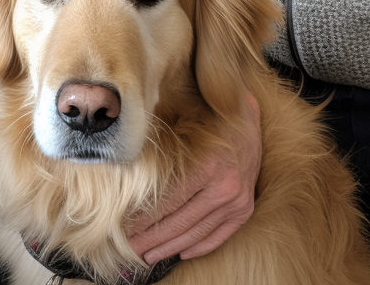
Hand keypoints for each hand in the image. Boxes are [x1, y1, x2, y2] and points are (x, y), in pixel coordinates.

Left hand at [127, 92, 260, 263]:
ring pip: (197, 233)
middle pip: (180, 222)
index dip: (144, 220)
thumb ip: (159, 148)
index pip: (168, 203)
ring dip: (171, 247)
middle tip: (130, 249)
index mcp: (206, 166)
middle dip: (151, 238)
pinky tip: (182, 252)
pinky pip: (219, 235)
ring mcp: (237, 201)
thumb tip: (126, 169)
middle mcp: (224, 187)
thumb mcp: (180, 124)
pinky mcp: (245, 208)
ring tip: (149, 255)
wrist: (245, 115)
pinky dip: (199, 246)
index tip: (125, 230)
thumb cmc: (206, 116)